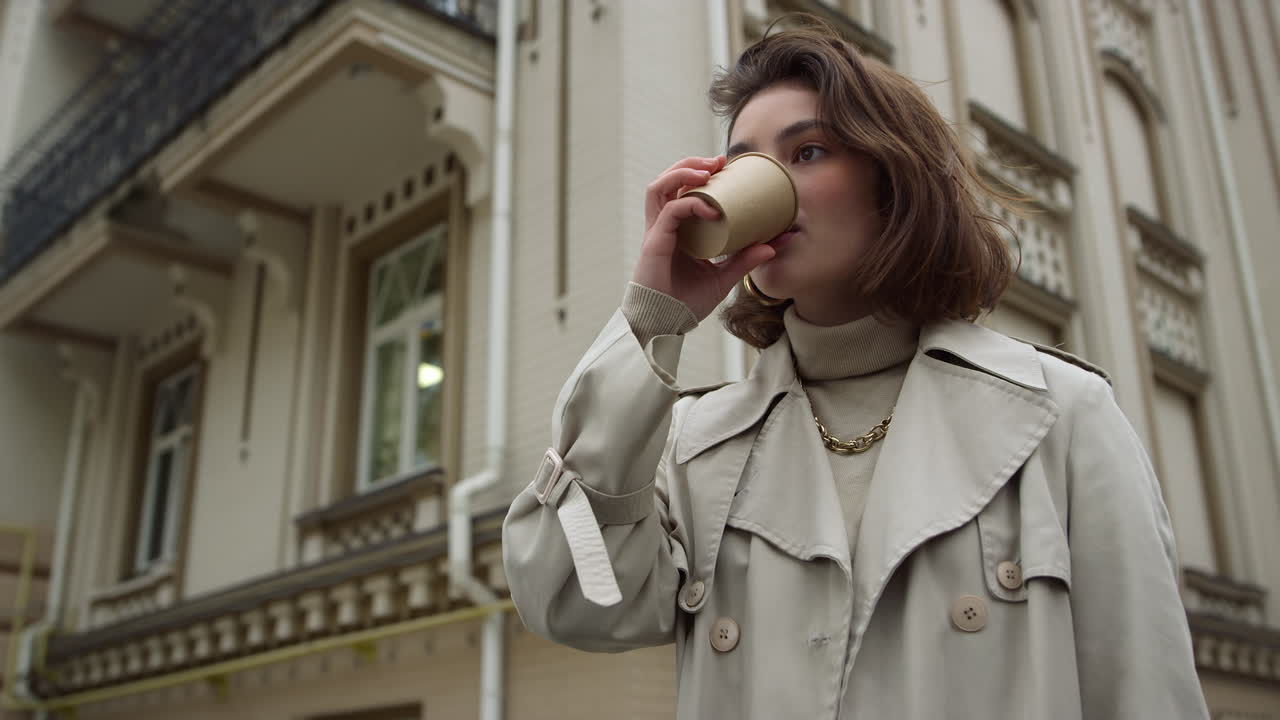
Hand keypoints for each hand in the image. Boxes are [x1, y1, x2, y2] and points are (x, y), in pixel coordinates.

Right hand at [632, 156, 775, 321]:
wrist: (664, 325)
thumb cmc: (685, 303)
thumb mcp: (723, 278)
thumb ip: (744, 261)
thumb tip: (774, 246)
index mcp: (676, 231)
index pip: (682, 191)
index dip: (700, 173)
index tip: (726, 167)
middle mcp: (663, 226)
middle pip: (667, 181)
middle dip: (691, 164)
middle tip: (719, 161)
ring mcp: (657, 232)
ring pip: (660, 187)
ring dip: (683, 172)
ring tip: (707, 170)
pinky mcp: (655, 242)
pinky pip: (670, 211)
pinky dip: (691, 203)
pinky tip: (711, 207)